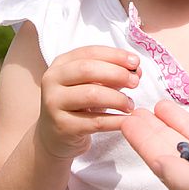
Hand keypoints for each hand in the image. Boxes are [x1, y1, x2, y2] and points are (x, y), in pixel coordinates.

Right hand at [35, 45, 140, 159]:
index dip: (115, 55)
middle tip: (135, 82)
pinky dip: (115, 120)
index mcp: (61, 64)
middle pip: (88, 69)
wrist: (55, 137)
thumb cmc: (79, 105)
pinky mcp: (62, 127)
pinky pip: (95, 122)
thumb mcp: (91, 84)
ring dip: (117, 98)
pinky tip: (126, 120)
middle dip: (117, 73)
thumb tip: (136, 70)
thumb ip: (112, 74)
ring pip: (91, 94)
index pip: (90, 52)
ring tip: (130, 104)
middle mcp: (52, 80)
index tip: (135, 62)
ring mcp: (54, 104)